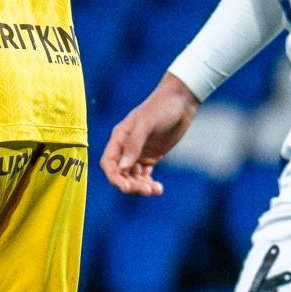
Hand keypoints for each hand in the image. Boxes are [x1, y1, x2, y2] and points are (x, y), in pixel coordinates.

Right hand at [100, 77, 198, 195]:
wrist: (181, 101)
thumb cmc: (161, 107)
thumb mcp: (146, 124)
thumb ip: (134, 144)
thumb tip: (123, 167)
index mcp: (119, 137)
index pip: (109, 163)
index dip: (114, 177)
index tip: (126, 187)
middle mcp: (126, 147)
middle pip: (121, 173)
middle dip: (131, 185)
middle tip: (146, 191)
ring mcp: (138, 152)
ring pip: (133, 177)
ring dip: (141, 186)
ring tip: (155, 190)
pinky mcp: (152, 156)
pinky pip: (145, 175)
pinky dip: (149, 183)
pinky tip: (158, 188)